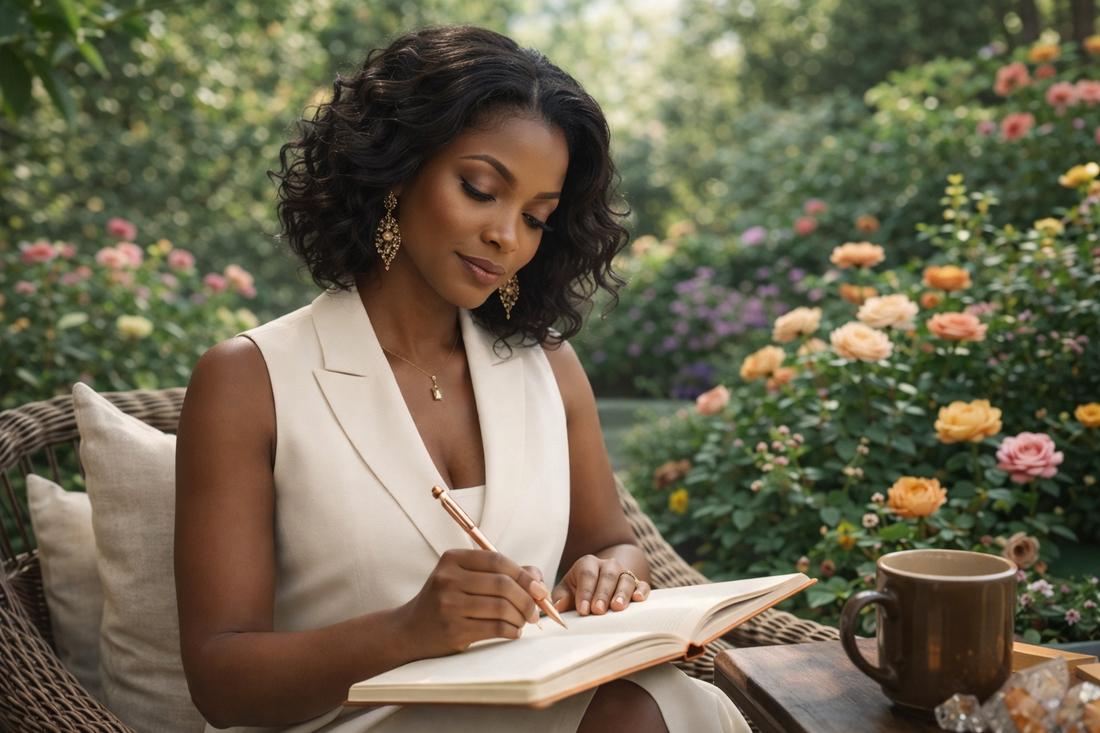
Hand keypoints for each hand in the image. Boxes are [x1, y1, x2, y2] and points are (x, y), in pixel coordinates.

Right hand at [397, 550, 551, 657]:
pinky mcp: (453, 630)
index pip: (497, 560)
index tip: (539, 588)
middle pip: (502, 584)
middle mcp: (447, 579)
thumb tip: (537, 578)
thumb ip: (500, 573)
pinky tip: (512, 632)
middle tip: (535, 611)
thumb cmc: (445, 600)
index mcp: (452, 559)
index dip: (524, 574)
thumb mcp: (464, 578)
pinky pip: (495, 628)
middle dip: (527, 599)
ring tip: (522, 622)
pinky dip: (511, 631)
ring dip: (520, 617)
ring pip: (501, 608)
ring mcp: (448, 605)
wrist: (410, 630)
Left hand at [551, 555, 650, 616]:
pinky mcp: (637, 584)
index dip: (585, 592)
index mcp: (587, 564)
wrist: (596, 590)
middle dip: (602, 594)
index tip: (583, 610)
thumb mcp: (565, 592)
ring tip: (617, 608)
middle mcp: (608, 565)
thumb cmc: (577, 593)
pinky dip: (641, 591)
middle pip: (608, 575)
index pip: (587, 575)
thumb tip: (558, 606)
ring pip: (625, 579)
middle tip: (598, 610)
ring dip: (621, 594)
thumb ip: (560, 598)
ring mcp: (624, 574)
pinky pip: (642, 585)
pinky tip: (638, 599)